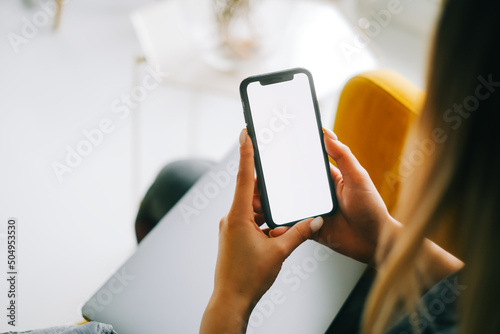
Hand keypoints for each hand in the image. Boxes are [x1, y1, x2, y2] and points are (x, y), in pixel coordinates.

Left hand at [200, 130, 323, 333]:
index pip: (244, 177)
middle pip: (250, 191)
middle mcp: (231, 218)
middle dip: (266, 184)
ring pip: (250, 206)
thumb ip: (299, 233)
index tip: (245, 132)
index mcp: (238, 216)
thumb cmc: (249, 278)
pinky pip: (249, 218)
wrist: (231, 301)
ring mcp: (231, 227)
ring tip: (283, 205)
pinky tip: (275, 225)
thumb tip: (316, 219)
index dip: (246, 153)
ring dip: (266, 205)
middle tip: (280, 172)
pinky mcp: (233, 235)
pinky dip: (262, 217)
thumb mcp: (279, 253)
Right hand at [252, 128, 393, 265]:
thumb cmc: (372, 208)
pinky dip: (281, 227)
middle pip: (289, 187)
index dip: (287, 160)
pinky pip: (292, 228)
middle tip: (257, 182)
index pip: (303, 166)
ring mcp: (312, 213)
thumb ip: (343, 156)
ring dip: (272, 206)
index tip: (270, 154)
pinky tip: (273, 225)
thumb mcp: (358, 177)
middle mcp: (317, 195)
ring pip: (287, 207)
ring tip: (257, 203)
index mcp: (327, 179)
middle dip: (272, 186)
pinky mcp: (310, 230)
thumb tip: (327, 133)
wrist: (375, 242)